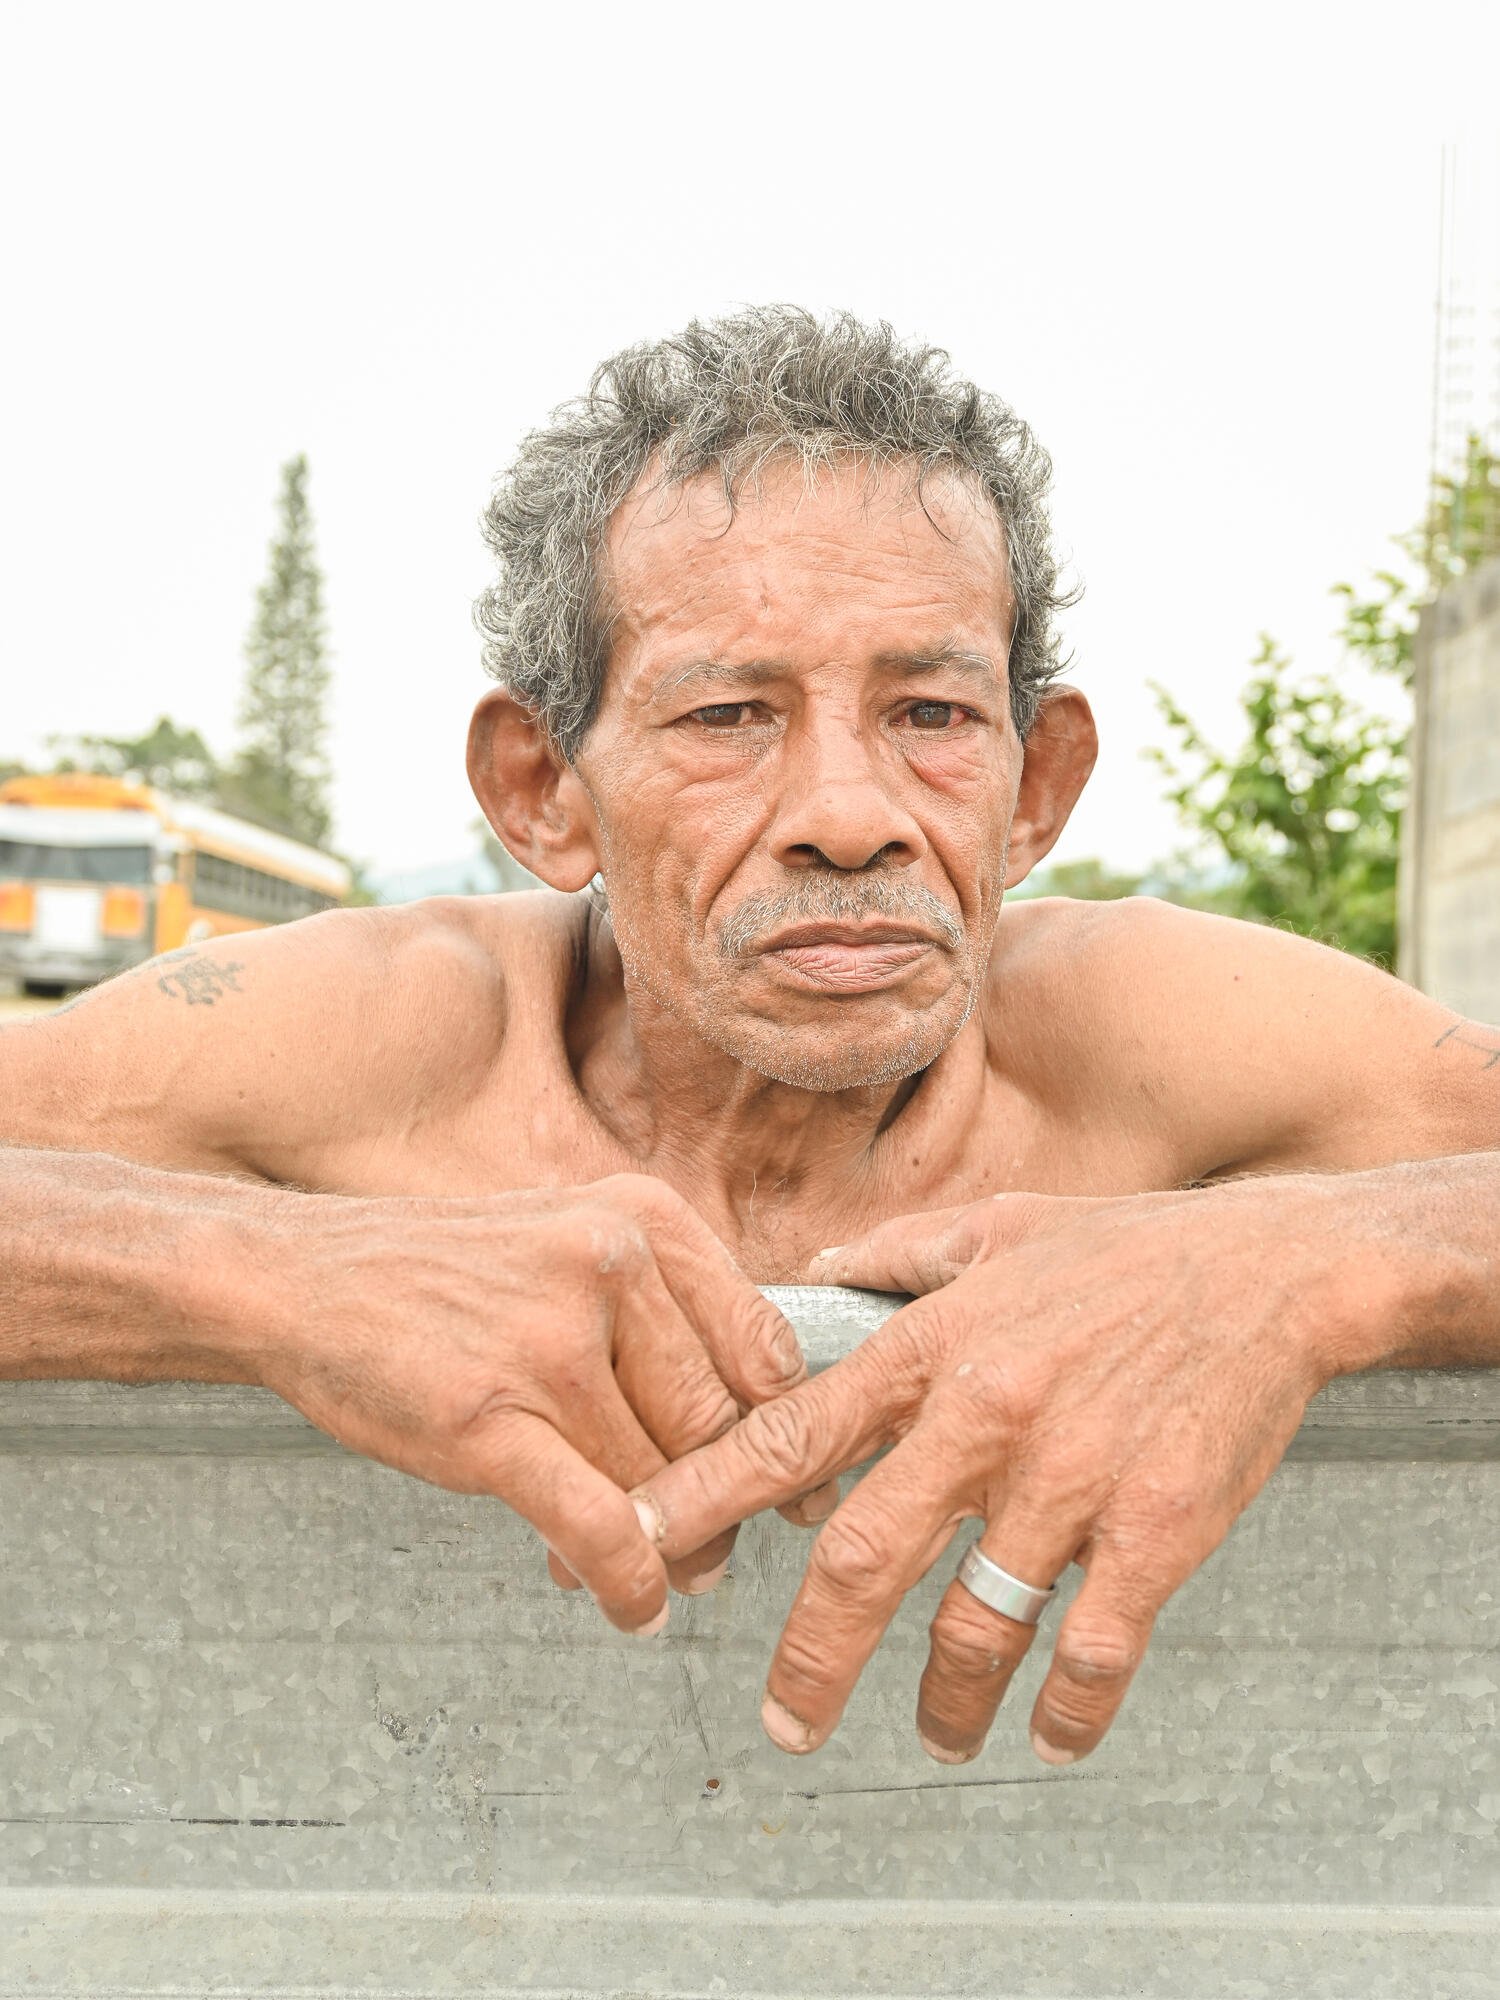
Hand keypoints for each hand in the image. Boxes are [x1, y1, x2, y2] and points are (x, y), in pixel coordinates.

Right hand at [253, 1173, 818, 1630]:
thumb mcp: (572, 1240)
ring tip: (667, 1570)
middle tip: (723, 1543)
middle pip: (718, 1421)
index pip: (762, 1345)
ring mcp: (549, 1344)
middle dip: (728, 1502)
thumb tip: (752, 1413)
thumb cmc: (444, 1274)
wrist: (303, 1278)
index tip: (800, 1477)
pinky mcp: (490, 1421)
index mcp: (644, 1219)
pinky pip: (599, 1526)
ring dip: (676, 1547)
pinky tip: (631, 1606)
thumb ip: (661, 1309)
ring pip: (662, 1479)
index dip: (787, 1428)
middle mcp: (610, 1266)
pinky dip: (630, 1582)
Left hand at [636, 1182, 1341, 1759]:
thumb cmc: (1127, 1251)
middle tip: (784, 1721)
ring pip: (974, 1625)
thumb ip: (890, 1258)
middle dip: (810, 1658)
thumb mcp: (994, 1228)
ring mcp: (1071, 1476)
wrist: (1271, 1271)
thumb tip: (803, 1277)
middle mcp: (986, 1414)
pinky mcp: (1155, 1528)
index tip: (639, 1543)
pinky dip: (1062, 1710)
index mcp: (934, 1344)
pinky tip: (1048, 1732)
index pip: (790, 1434)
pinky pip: (1091, 1648)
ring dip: (943, 1700)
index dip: (702, 1497)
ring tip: (936, 1734)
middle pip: (864, 1560)